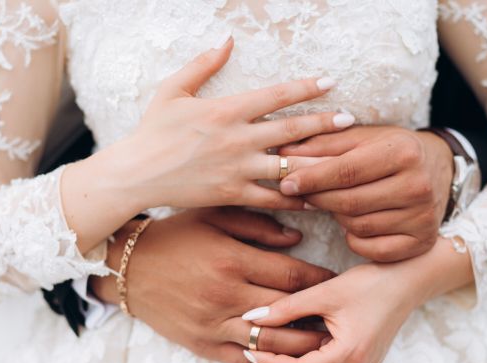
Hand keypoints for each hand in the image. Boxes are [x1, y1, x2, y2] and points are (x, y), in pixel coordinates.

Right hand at [85, 37, 352, 211]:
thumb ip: (202, 64)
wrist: (135, 174)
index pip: (276, 95)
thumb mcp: (172, 90)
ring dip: (319, 163)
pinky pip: (272, 199)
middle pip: (292, 130)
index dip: (306, 87)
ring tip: (346, 163)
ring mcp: (237, 169)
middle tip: (351, 120)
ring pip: (288, 166)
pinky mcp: (233, 194)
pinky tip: (317, 199)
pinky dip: (295, 199)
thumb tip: (227, 41)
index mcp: (226, 110)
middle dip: (325, 124)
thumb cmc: (153, 130)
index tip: (330, 82)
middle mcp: (238, 138)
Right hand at [91, 208, 334, 362]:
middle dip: (319, 315)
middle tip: (341, 315)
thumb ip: (258, 225)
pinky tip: (287, 361)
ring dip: (302, 346)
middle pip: (288, 313)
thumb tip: (298, 239)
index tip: (336, 281)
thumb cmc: (175, 235)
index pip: (291, 277)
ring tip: (325, 341)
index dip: (320, 281)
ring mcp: (213, 324)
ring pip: (270, 344)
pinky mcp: (201, 344)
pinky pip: (241, 361)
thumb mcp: (214, 216)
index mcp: (231, 259)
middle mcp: (225, 295)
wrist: (128, 266)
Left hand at [241, 238, 474, 362]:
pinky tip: (300, 344)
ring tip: (277, 344)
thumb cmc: (370, 283)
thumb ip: (286, 307)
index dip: (269, 361)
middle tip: (259, 347)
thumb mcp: (324, 292)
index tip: (250, 345)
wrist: (407, 281)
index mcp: (348, 355)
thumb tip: (252, 317)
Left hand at [278, 126, 453, 261]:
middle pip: (349, 202)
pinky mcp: (421, 242)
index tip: (286, 183)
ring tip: (336, 203)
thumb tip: (283, 154)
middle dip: (319, 199)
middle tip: (303, 194)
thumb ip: (323, 145)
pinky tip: (354, 224)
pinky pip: (372, 248)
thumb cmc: (390, 151)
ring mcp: (423, 218)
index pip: (346, 171)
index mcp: (403, 152)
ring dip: (338, 217)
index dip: (311, 179)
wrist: (437, 169)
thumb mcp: (361, 138)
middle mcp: (418, 186)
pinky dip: (355, 239)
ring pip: (358, 226)